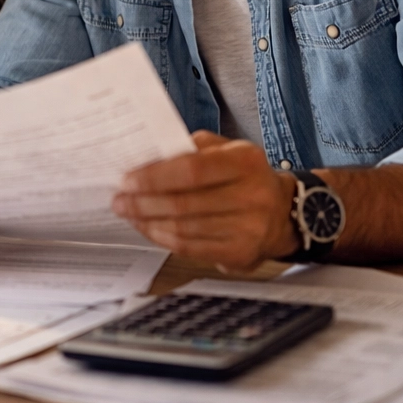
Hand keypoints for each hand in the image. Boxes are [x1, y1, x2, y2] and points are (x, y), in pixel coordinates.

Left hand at [112, 131, 298, 271]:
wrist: (284, 213)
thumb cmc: (245, 176)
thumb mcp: (228, 150)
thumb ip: (193, 148)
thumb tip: (148, 153)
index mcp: (246, 162)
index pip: (192, 170)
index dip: (155, 176)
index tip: (127, 179)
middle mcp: (252, 196)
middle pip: (184, 203)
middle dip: (143, 202)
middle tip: (118, 200)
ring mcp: (249, 228)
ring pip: (183, 228)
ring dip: (148, 221)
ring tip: (128, 213)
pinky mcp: (240, 253)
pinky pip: (190, 247)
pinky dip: (163, 238)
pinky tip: (148, 228)